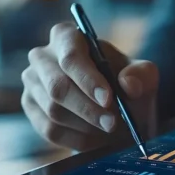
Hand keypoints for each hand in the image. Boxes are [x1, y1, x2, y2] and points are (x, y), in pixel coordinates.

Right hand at [21, 22, 157, 150]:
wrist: (117, 114)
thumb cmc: (128, 88)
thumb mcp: (144, 77)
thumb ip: (142, 76)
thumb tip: (129, 84)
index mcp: (68, 36)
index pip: (71, 55)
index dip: (88, 79)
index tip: (108, 99)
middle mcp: (42, 56)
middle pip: (58, 86)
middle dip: (88, 109)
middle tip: (113, 123)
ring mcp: (32, 83)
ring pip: (53, 111)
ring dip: (86, 124)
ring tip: (109, 127)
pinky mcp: (30, 108)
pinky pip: (49, 129)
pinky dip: (76, 138)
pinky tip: (95, 137)